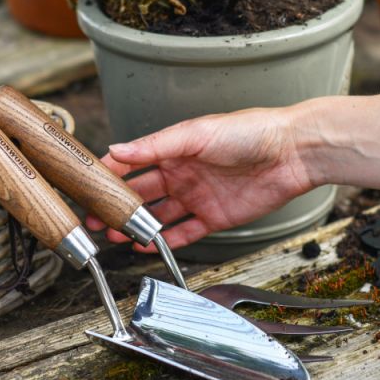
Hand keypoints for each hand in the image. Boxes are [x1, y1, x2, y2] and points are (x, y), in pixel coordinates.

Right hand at [86, 106, 315, 249]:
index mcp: (174, 148)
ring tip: (114, 237)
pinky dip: (167, 241)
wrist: (292, 152)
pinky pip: (185, 232)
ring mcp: (197, 196)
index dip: (109, 174)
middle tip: (94, 219)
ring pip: (159, 216)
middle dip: (116, 206)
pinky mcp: (215, 216)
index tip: (86, 186)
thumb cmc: (251, 131)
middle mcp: (182, 172)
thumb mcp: (196, 133)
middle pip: (141, 193)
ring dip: (136, 226)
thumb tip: (117, 149)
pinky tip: (149, 247)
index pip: (133, 163)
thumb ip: (155, 145)